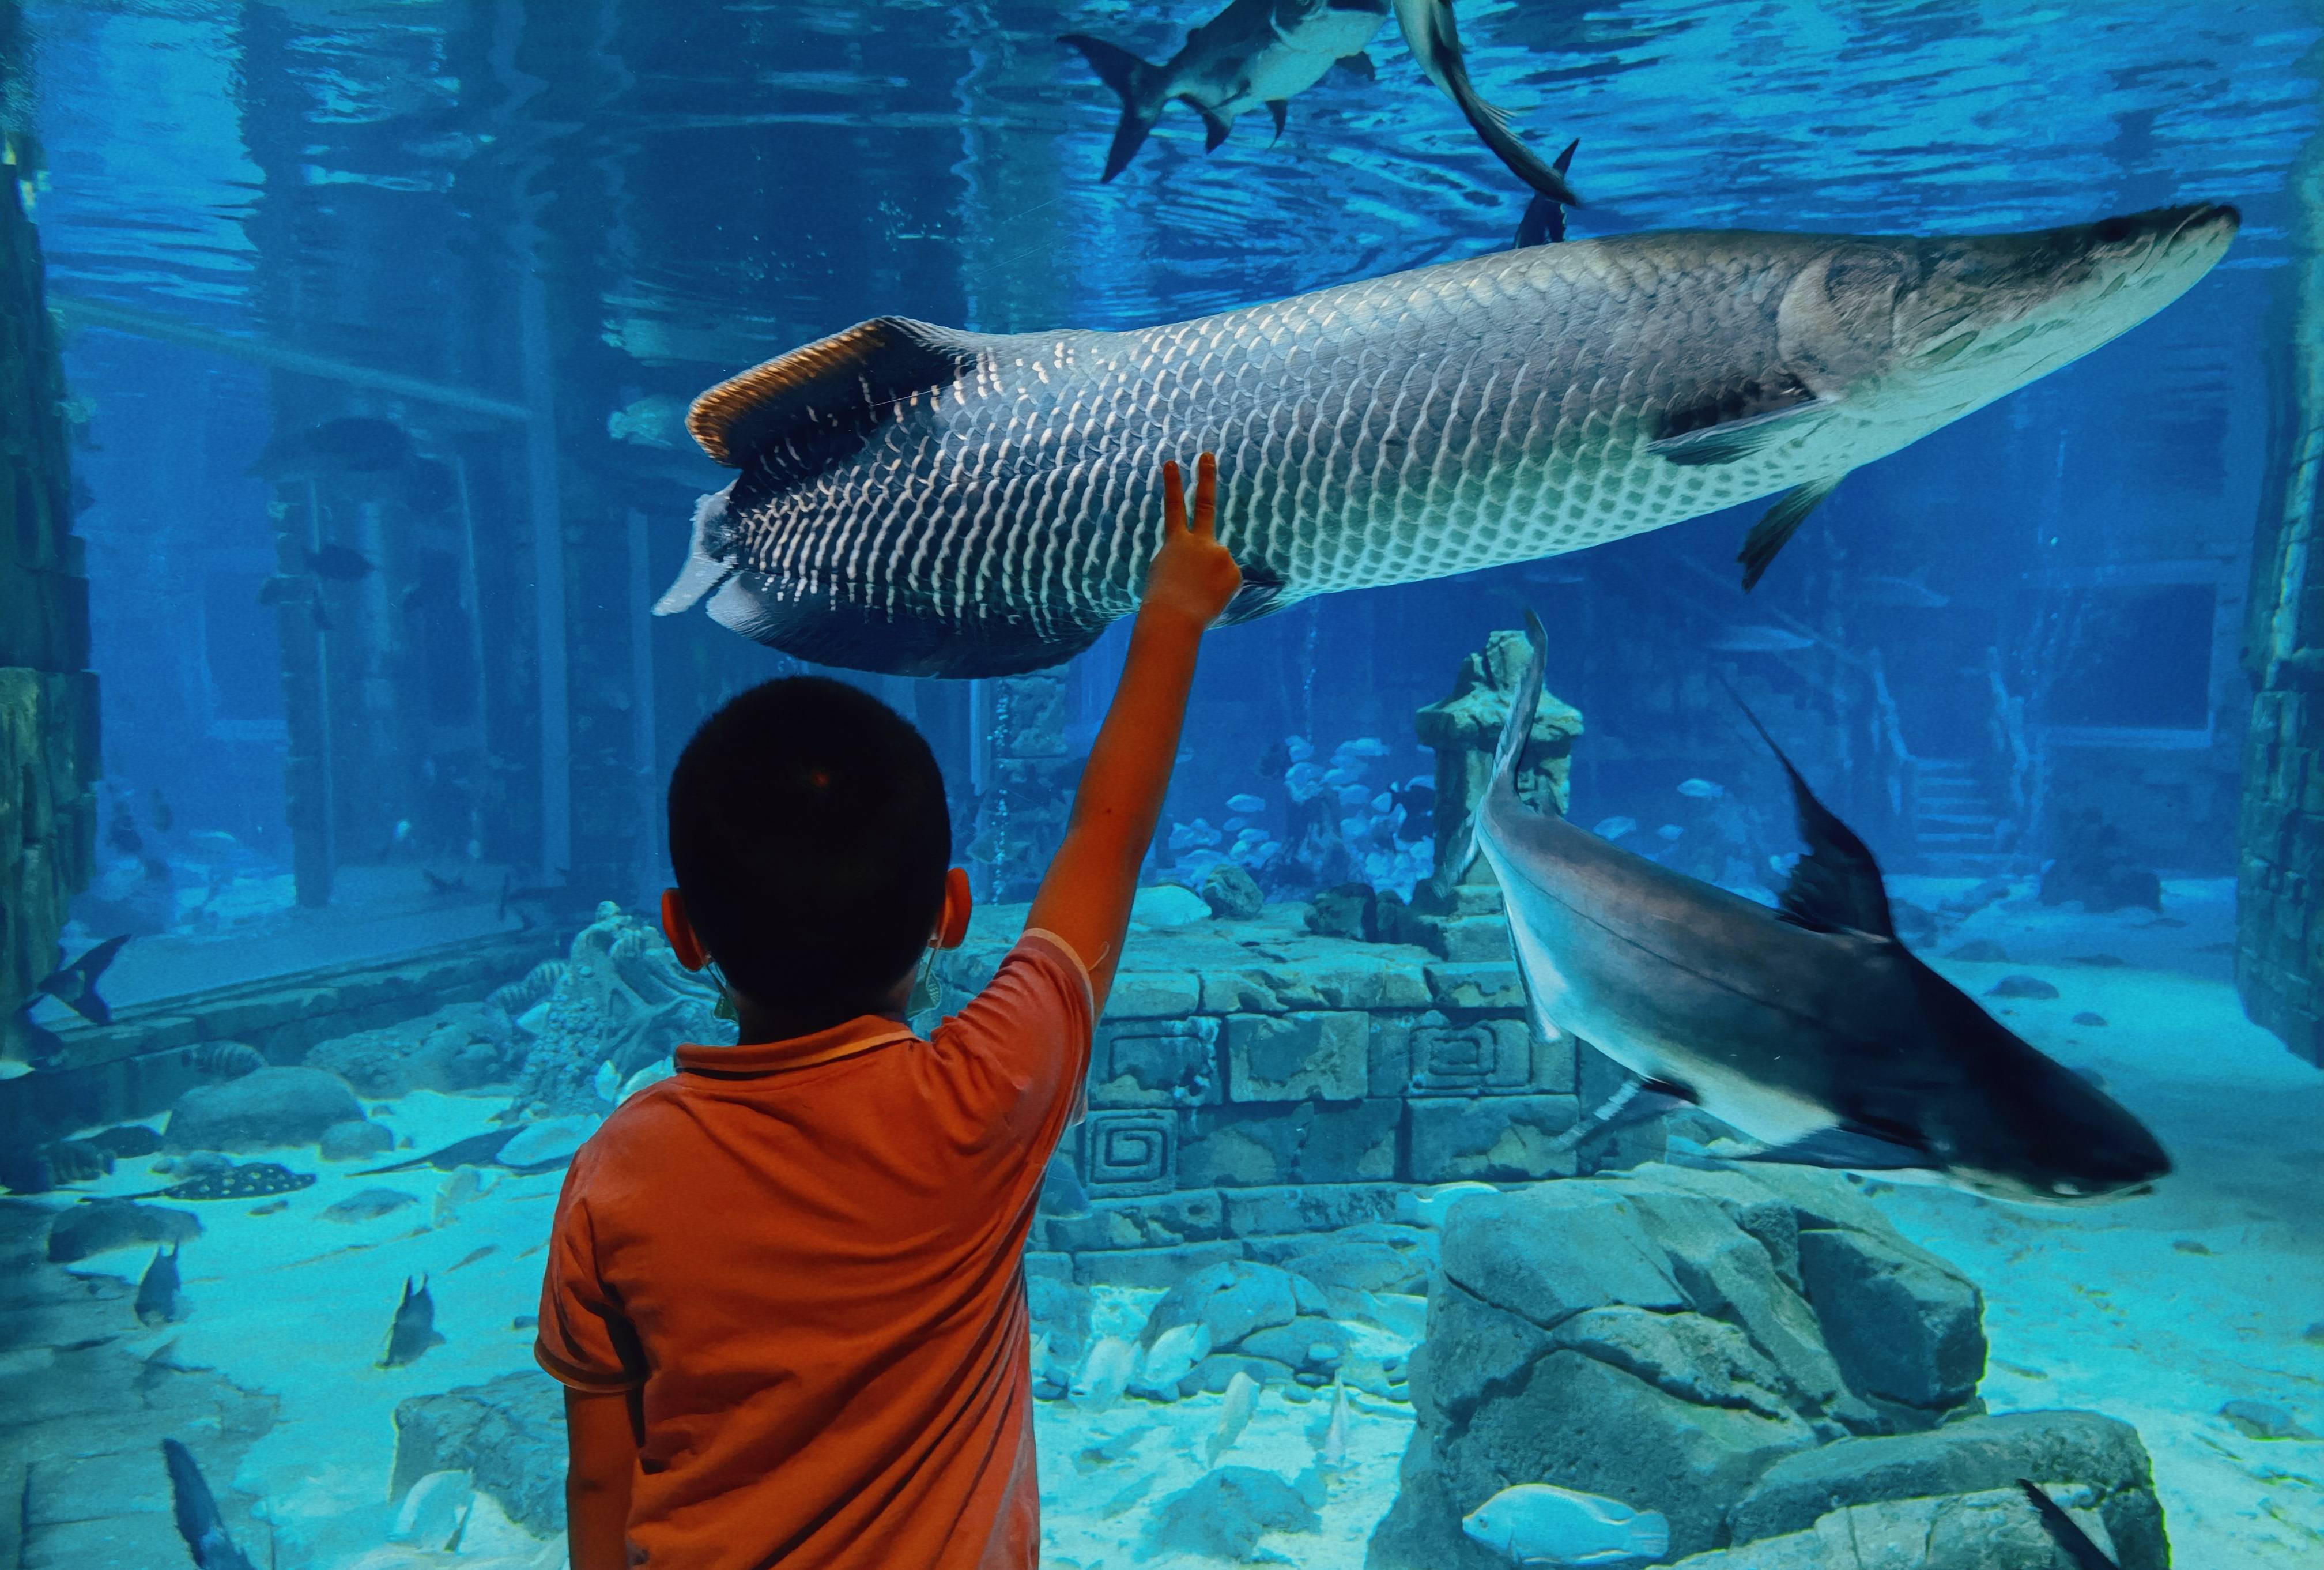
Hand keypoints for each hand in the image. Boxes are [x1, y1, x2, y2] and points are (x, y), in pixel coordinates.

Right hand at [1141, 452, 1241, 627]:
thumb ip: (1187, 557)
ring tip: (1198, 595)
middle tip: (1207, 455)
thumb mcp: (1167, 573)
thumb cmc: (1164, 602)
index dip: (1173, 484)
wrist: (1174, 617)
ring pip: (1220, 564)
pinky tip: (1210, 599)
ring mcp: (1219, 553)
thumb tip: (1205, 561)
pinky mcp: (1234, 571)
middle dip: (1205, 477)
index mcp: (1175, 542)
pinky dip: (1221, 590)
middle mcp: (1200, 541)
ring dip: (1211, 580)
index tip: (1172, 462)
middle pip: (1205, 504)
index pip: (1174, 507)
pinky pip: (1229, 580)